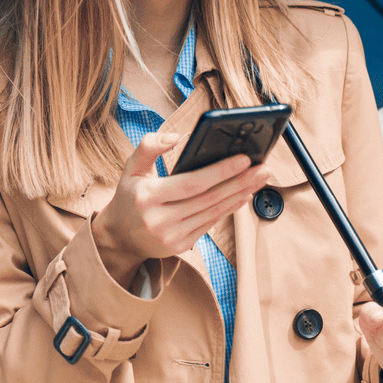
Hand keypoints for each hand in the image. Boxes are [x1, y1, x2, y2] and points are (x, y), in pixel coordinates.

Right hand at [91, 132, 270, 283]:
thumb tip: (177, 136)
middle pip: (208, 199)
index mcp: (147, 197)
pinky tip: (242, 196)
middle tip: (263, 168)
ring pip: (213, 213)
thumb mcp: (131, 168)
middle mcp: (159, 220)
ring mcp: (171, 236)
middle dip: (239, 182)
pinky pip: (210, 224)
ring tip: (259, 179)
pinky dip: (228, 209)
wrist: (119, 237)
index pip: (191, 183)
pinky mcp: (180, 246)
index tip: (243, 158)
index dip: (219, 171)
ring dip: (239, 195)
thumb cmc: (130, 197)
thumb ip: (149, 146)